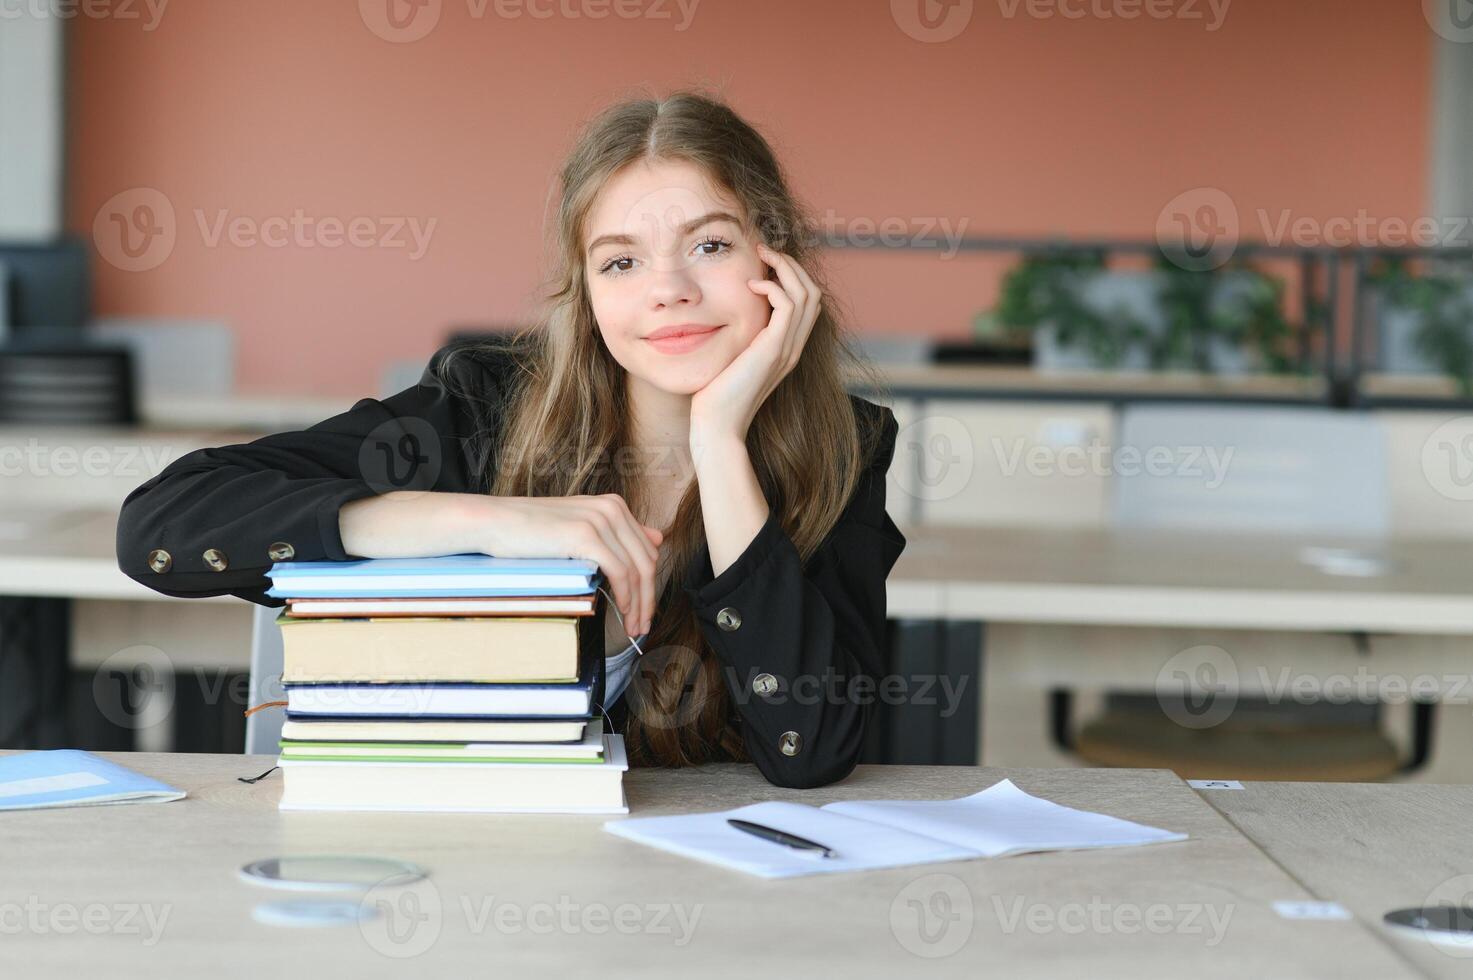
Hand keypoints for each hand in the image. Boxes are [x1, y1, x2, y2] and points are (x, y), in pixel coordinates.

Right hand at [476, 494, 661, 635]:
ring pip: (636, 570)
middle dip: (649, 598)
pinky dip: (626, 595)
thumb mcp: (580, 528)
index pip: (647, 550)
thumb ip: (615, 534)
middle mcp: (612, 508)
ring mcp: (600, 520)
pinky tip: (623, 610)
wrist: (494, 522)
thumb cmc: (531, 531)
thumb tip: (657, 538)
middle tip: (643, 626)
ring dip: (639, 603)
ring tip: (633, 626)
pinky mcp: (586, 535)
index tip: (644, 609)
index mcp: (614, 505)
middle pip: (646, 561)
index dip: (650, 583)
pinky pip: (619, 571)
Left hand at [688, 242, 820, 446]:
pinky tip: (752, 284)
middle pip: (812, 293)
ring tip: (762, 256)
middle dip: (791, 265)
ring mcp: (787, 349)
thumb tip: (720, 317)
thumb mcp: (729, 359)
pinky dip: (775, 286)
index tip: (763, 262)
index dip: (791, 276)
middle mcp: (793, 347)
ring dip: (786, 267)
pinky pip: (789, 304)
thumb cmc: (714, 396)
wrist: (718, 425)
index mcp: (785, 349)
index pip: (806, 303)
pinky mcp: (775, 349)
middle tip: (764, 250)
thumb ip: (736, 339)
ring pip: (807, 294)